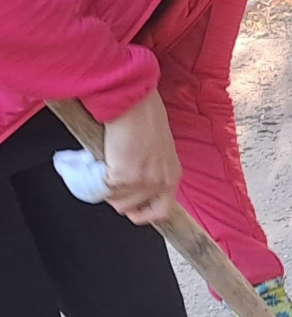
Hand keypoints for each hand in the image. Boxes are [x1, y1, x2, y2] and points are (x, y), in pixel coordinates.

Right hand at [103, 90, 180, 224]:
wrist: (133, 103)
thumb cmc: (144, 116)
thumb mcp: (157, 150)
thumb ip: (150, 170)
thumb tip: (132, 185)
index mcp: (172, 175)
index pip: (162, 211)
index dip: (143, 213)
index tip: (131, 210)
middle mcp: (162, 181)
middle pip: (131, 209)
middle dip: (116, 196)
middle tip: (109, 177)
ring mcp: (144, 181)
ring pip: (115, 201)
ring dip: (105, 186)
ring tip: (105, 164)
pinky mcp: (125, 176)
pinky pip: (104, 189)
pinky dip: (95, 178)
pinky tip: (97, 161)